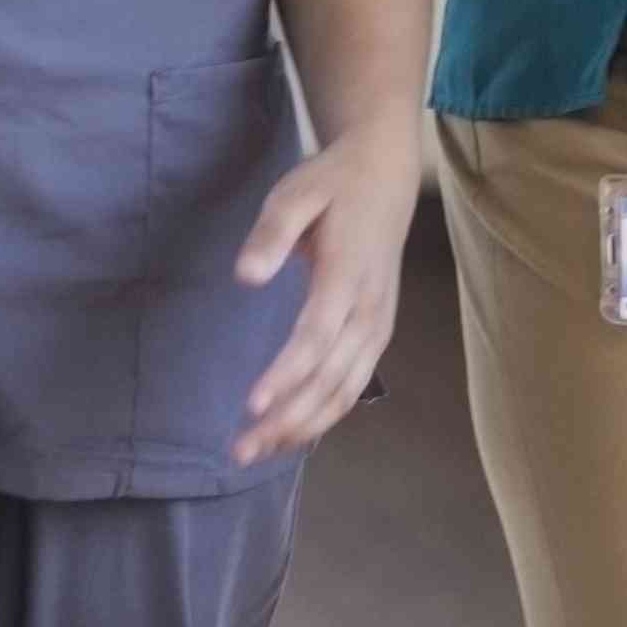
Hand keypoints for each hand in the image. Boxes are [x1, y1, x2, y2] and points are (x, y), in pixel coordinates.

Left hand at [229, 121, 423, 464]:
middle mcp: (371, 307)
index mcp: (350, 273)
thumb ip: (272, 233)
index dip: (287, 374)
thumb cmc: (334, 184)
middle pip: (332, 376)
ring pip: (346, 389)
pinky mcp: (377, 331)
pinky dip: (326, 415)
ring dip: (305, 425)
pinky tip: (293, 433)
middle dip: (288, 418)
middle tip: (239, 449)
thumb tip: (246, 276)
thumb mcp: (296, 192)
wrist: (387, 175)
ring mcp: (379, 323)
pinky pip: (355, 384)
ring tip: (258, 450)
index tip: (251, 405)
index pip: (317, 335)